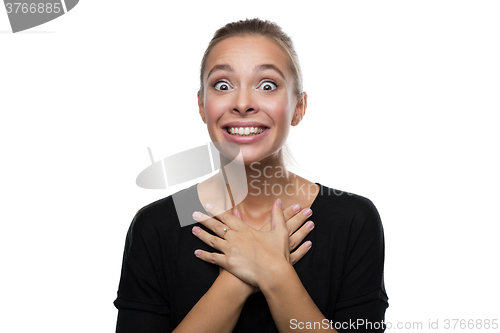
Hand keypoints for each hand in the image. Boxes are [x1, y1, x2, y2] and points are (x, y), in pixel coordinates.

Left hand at [191, 199, 309, 287]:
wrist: (274, 273)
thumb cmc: (278, 254)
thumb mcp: (280, 232)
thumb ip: (277, 215)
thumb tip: (279, 200)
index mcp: (246, 230)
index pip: (228, 217)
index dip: (216, 210)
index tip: (207, 205)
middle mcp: (235, 238)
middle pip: (216, 226)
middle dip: (204, 219)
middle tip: (194, 214)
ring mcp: (230, 250)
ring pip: (212, 240)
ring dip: (202, 235)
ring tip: (193, 230)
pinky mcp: (228, 263)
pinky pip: (213, 258)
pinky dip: (204, 255)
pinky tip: (197, 253)